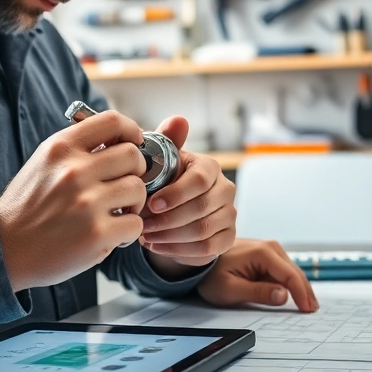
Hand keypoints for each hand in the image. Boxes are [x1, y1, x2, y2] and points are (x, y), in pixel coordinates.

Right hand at [0, 110, 147, 290]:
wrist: (4, 249)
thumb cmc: (26, 207)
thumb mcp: (43, 163)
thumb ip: (77, 148)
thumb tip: (119, 139)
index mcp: (61, 148)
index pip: (113, 122)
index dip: (132, 131)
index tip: (135, 143)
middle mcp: (74, 171)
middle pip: (132, 156)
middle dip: (136, 171)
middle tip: (124, 185)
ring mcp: (87, 203)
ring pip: (138, 189)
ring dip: (134, 203)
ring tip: (117, 212)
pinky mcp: (97, 234)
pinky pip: (135, 223)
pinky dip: (128, 231)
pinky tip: (111, 234)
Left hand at [138, 116, 236, 271]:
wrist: (173, 209)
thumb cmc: (164, 181)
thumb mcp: (160, 160)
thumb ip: (167, 140)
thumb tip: (178, 120)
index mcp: (210, 167)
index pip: (200, 180)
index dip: (175, 194)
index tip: (151, 204)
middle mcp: (226, 189)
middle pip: (201, 208)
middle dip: (167, 219)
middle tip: (142, 225)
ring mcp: (229, 214)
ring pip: (202, 231)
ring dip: (169, 236)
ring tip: (146, 236)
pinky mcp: (228, 237)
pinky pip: (206, 249)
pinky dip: (177, 250)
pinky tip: (157, 246)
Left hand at [197, 238, 318, 311]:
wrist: (201, 261)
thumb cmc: (211, 275)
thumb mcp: (230, 289)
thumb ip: (258, 293)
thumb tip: (284, 295)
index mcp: (262, 253)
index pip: (290, 275)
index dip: (301, 294)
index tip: (307, 310)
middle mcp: (270, 247)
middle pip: (295, 272)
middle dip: (305, 292)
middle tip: (313, 311)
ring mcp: (270, 249)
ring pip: (292, 271)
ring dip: (300, 287)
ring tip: (308, 305)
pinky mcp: (267, 255)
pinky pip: (284, 270)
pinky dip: (291, 283)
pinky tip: (297, 295)